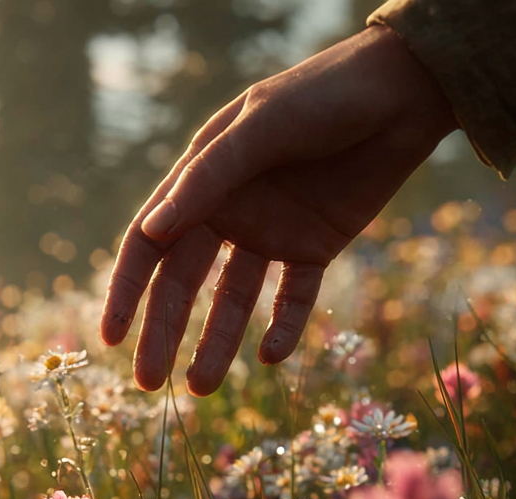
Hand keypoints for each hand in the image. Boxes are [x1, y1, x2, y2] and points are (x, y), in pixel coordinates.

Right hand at [99, 24, 456, 394]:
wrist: (404, 92)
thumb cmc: (322, 96)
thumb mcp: (261, 128)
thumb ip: (207, 179)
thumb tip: (150, 231)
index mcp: (199, 181)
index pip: (148, 245)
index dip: (125, 291)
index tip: (110, 338)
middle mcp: (227, 211)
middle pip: (183, 284)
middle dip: (164, 333)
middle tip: (150, 384)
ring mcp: (270, 233)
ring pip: (233, 301)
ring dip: (216, 343)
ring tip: (202, 389)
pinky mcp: (314, 248)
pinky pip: (292, 299)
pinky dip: (282, 328)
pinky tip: (270, 356)